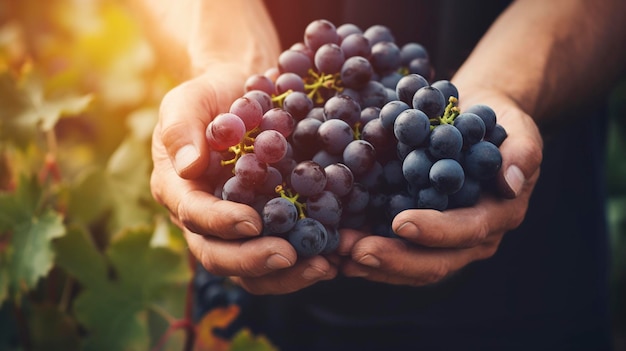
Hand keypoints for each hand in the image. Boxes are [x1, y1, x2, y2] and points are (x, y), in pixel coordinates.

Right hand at [151, 67, 336, 293]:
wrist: (243, 96)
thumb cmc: (211, 97)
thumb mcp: (187, 101)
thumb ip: (180, 130)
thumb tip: (188, 167)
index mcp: (179, 192)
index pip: (194, 216)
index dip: (220, 223)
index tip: (252, 221)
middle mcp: (205, 220)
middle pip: (220, 256)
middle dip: (253, 260)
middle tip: (288, 256)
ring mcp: (237, 229)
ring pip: (252, 270)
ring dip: (287, 274)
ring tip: (324, 266)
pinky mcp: (270, 228)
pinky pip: (284, 253)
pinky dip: (308, 259)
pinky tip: (338, 254)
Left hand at [338, 91, 542, 285]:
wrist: (470, 121)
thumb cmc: (496, 122)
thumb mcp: (517, 128)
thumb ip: (522, 152)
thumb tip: (512, 182)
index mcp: (497, 216)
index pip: (467, 231)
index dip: (436, 231)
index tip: (401, 223)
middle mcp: (469, 239)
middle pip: (434, 263)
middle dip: (393, 260)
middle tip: (355, 251)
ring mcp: (440, 241)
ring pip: (408, 266)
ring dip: (372, 263)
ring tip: (336, 252)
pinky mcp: (415, 234)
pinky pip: (391, 252)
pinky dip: (364, 253)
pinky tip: (335, 248)